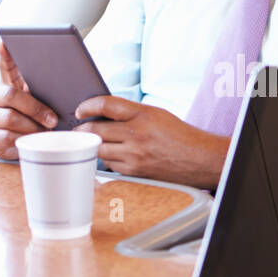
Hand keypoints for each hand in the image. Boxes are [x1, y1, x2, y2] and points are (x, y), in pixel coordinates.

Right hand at [0, 43, 58, 159]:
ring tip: (44, 132)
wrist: (19, 146)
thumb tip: (69, 82)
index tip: (4, 44)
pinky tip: (33, 141)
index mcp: (9, 85)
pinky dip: (25, 140)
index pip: (5, 66)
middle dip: (35, 108)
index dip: (4, 55)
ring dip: (32, 126)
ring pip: (10, 118)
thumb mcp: (40, 104)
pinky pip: (7, 137)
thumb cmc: (33, 121)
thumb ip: (46, 92)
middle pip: (10, 94)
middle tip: (52, 120)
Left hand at [73, 95, 229, 188]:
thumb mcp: (156, 114)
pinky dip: (107, 160)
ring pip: (100, 150)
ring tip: (93, 142)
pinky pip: (110, 165)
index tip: (80, 110)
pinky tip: (112, 155)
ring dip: (93, 146)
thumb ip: (131, 112)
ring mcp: (135, 155)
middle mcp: (137, 134)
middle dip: (82, 130)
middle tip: (78, 129)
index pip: (106, 105)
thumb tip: (102, 114)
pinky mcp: (135, 172)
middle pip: (96, 130)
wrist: (199, 159)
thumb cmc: (179, 135)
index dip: (88, 106)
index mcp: (143, 115)